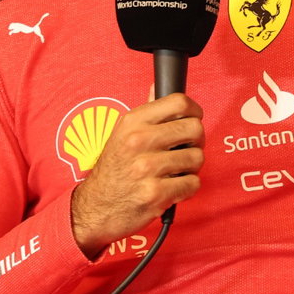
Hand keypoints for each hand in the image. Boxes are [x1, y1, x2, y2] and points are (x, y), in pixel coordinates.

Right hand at [69, 93, 203, 257]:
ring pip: (197, 158)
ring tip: (177, 171)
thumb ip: (145, 112)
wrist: (96, 206)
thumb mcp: (122, 133)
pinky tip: (174, 187)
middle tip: (187, 148)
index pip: (179, 102)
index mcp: (133, 122)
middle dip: (197, 141)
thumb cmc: (114, 168)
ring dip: (192, 167)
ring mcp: (147, 168)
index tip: (193, 119)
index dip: (194, 110)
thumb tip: (156, 86)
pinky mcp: (155, 194)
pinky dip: (188, 187)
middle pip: (194, 129)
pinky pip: (192, 184)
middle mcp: (139, 141)